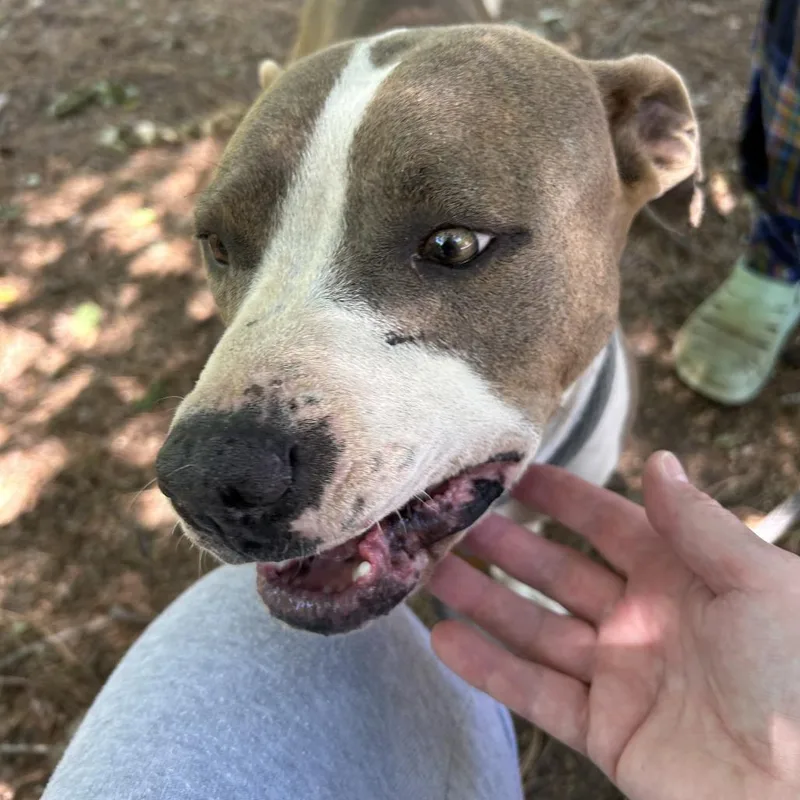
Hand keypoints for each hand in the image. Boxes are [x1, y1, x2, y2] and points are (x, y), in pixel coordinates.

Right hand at [429, 452, 799, 799]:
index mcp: (685, 578)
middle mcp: (645, 621)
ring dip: (484, 602)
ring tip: (431, 572)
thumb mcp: (763, 586)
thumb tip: (660, 459)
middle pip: (559, 574)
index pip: (608, 524)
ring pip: (537, 630)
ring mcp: (622, 677)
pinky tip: (445, 640)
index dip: (562, 499)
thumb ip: (701, 525)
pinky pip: (537, 694)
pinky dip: (490, 669)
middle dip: (507, 547)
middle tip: (453, 521)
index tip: (513, 473)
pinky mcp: (607, 732)